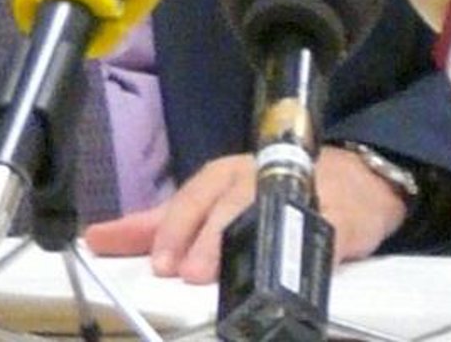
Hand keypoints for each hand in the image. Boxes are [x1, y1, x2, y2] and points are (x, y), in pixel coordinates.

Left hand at [84, 142, 409, 284]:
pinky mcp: (334, 217)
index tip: (154, 261)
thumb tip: (101, 237)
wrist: (350, 181)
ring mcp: (295, 195)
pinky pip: (318, 229)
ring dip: (237, 240)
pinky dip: (301, 248)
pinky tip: (286, 268)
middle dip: (200, 237)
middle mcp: (254, 179)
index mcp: (222, 177)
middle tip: (182, 272)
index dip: (170, 228)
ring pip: (262, 213)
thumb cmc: (267, 192)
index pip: (190, 197)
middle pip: (223, 204)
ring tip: (215, 274)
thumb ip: (160, 223)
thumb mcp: (211, 202)